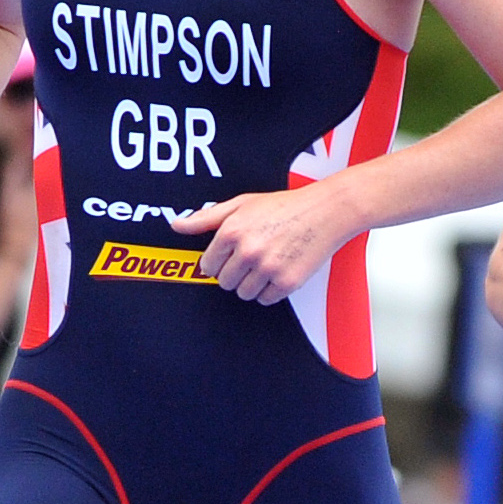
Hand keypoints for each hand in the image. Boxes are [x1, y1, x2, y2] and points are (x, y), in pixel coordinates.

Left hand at [174, 180, 359, 304]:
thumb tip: (178, 225)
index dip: (218, 261)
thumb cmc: (286, 206)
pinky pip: (266, 299)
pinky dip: (270, 290)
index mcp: (232, 230)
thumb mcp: (242, 204)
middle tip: (251, 258)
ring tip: (265, 263)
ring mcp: (268, 268)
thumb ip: (206, 218)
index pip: (208, 265)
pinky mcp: (287, 282)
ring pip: (244, 293)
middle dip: (235, 273)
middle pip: (224, 282)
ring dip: (252, 283)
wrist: (325, 211)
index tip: (230, 256)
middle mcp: (248, 250)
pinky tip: (278, 270)